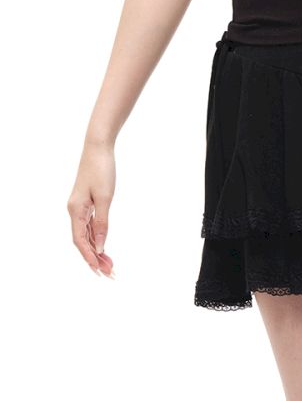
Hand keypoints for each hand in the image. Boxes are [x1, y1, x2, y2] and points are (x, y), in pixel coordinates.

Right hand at [67, 140, 115, 278]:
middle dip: (95, 258)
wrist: (98, 147)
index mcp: (75, 210)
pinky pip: (89, 225)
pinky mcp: (85, 202)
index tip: (100, 271)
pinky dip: (96, 237)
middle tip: (110, 272)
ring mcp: (79, 206)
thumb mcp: (105, 198)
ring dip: (97, 249)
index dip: (89, 257)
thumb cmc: (102, 170)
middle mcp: (74, 210)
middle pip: (82, 241)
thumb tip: (100, 246)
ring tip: (109, 264)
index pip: (80, 241)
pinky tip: (103, 246)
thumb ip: (102, 223)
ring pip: (86, 234)